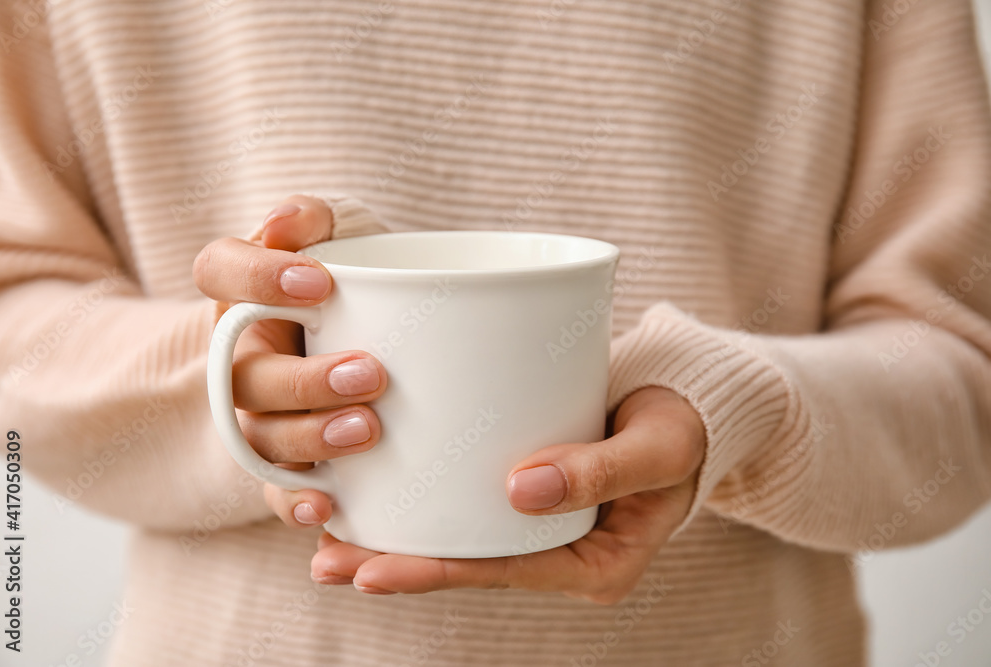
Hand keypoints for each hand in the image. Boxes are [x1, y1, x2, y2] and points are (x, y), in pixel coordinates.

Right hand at [193, 195, 386, 526]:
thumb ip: (317, 219)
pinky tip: (328, 510)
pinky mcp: (286, 462)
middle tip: (371, 373)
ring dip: (310, 438)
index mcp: (243, 294)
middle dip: (304, 380)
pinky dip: (297, 504)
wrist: (369, 340)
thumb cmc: (353, 282)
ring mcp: (260, 415)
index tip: (320, 282)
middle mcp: (241, 357)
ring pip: (262, 437)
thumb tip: (288, 222)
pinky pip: (277, 491)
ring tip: (368, 430)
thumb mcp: (342, 235)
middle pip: (245, 377)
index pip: (220, 272)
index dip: (257, 277)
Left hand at [294, 386, 705, 603]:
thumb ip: (601, 470)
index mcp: (596, 565)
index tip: (372, 572)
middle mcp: (561, 554)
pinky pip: (473, 503)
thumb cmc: (683, 428)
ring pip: (465, 537)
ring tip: (329, 535)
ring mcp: (544, 524)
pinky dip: (428, 498)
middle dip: (398, 564)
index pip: (503, 573)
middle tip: (327, 561)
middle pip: (471, 562)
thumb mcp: (657, 449)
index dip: (437, 573)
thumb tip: (521, 491)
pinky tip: (379, 487)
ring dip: (400, 534)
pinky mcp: (530, 489)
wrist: (690, 404)